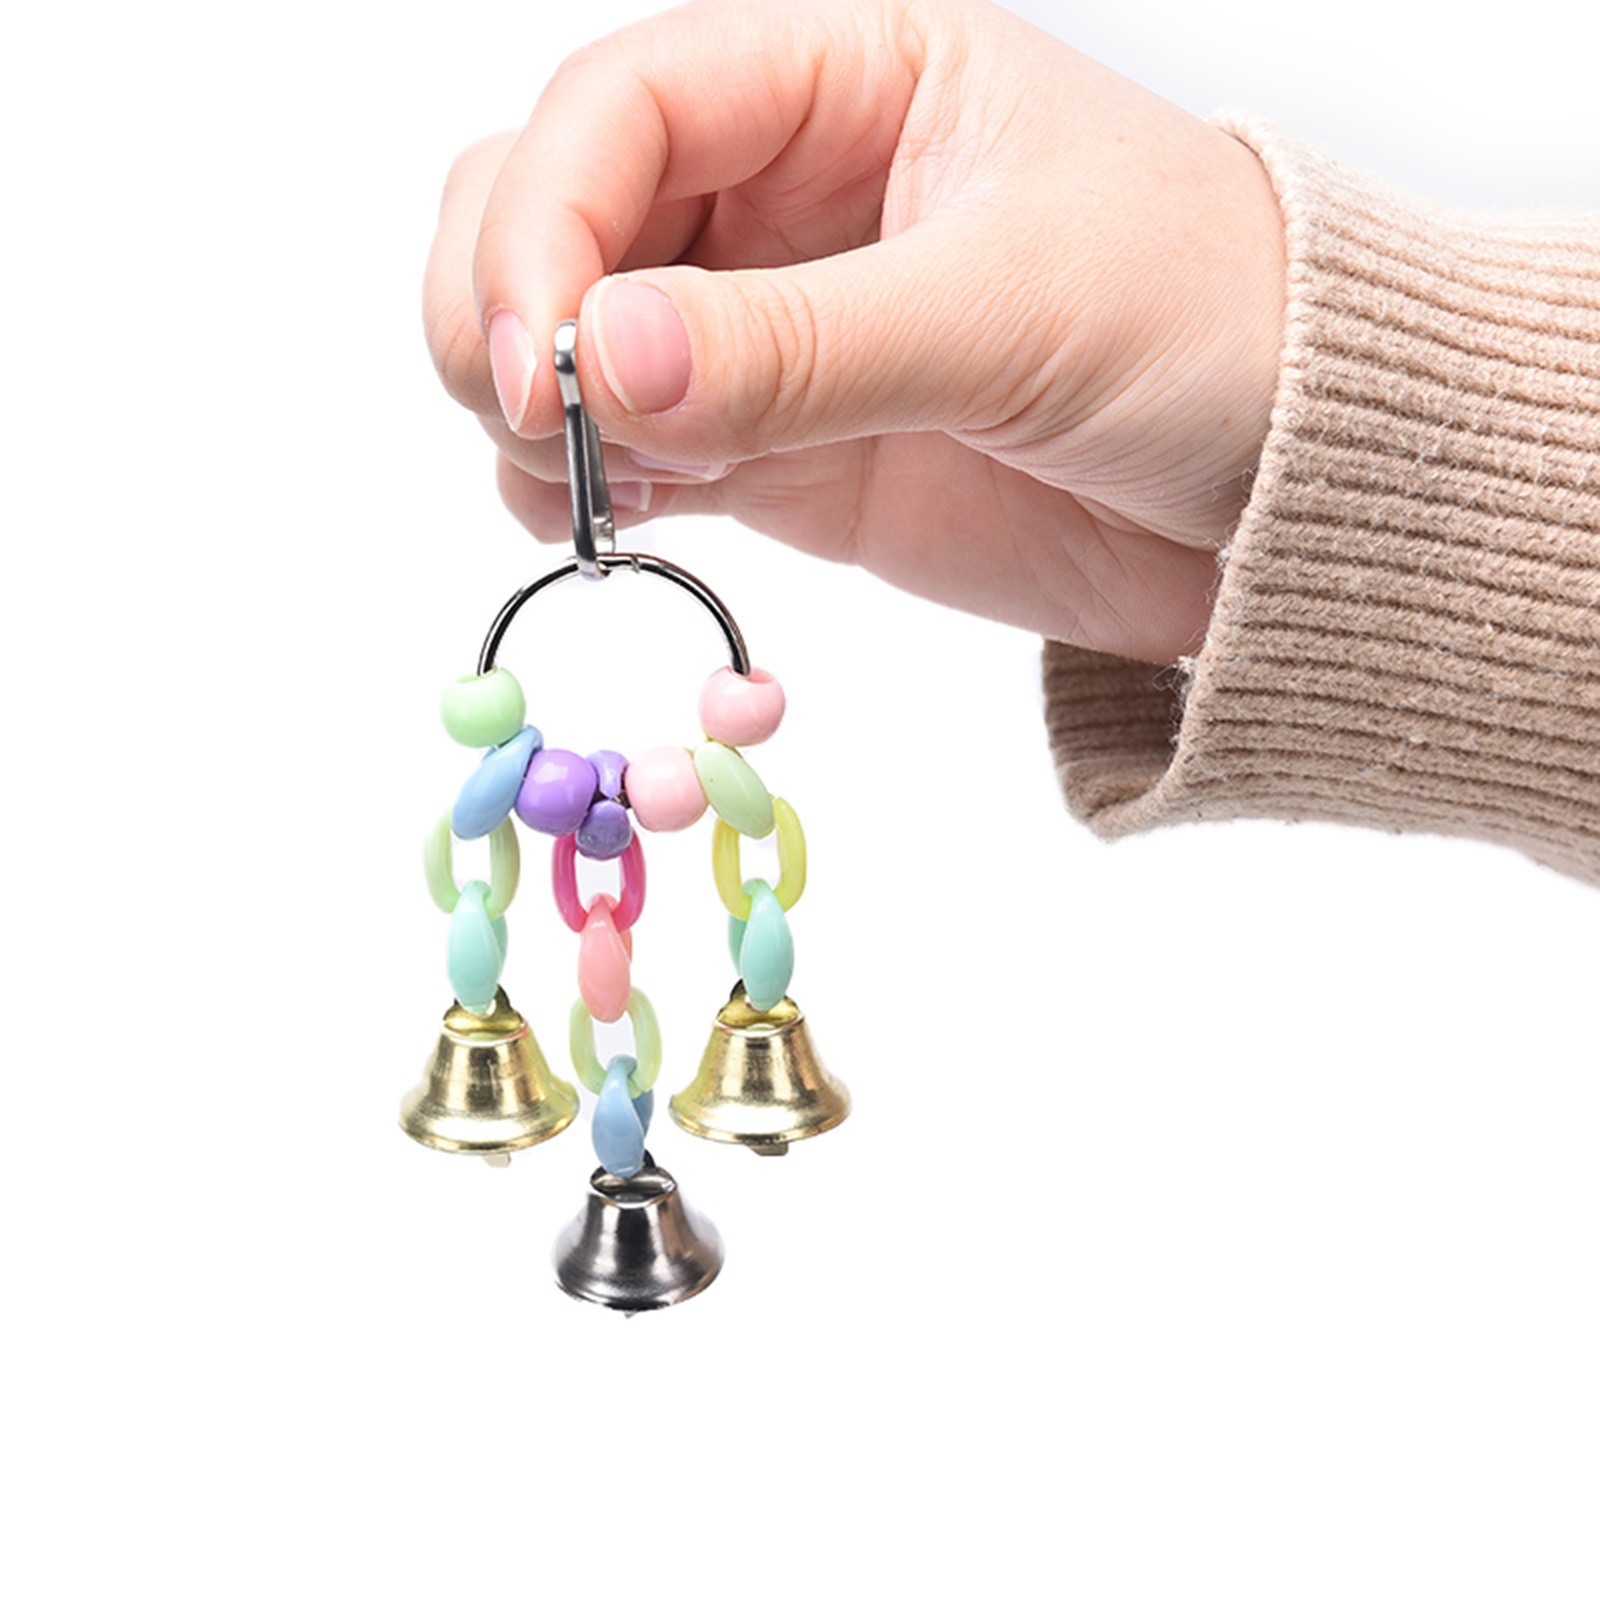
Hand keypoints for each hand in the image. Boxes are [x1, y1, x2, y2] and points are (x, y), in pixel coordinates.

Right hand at [423, 0, 1284, 662]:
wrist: (1289, 493)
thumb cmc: (1211, 331)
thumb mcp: (1014, 311)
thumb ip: (802, 343)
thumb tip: (596, 359)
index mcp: (850, 76)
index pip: (622, 103)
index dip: (544, 219)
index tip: (535, 360)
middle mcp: (784, 189)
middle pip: (548, 202)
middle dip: (503, 308)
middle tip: (542, 426)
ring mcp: (769, 327)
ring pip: (563, 332)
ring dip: (524, 405)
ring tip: (580, 489)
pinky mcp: (775, 448)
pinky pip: (629, 451)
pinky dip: (583, 489)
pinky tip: (610, 523)